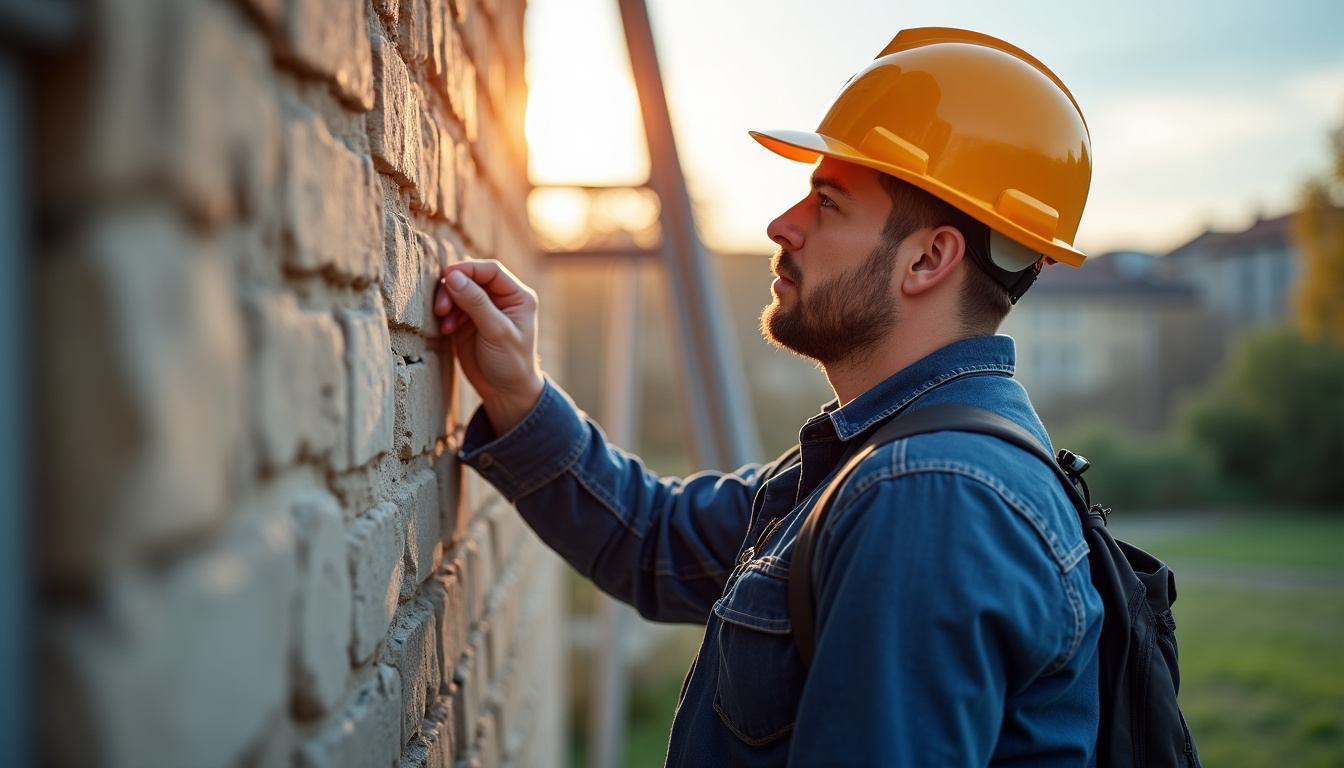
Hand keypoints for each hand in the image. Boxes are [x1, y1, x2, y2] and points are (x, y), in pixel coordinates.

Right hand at [434, 260, 544, 435]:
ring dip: (447, 302)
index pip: (491, 271)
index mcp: (517, 296)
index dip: (468, 269)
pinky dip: (445, 315)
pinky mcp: (468, 322)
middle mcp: (501, 299)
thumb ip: (476, 303)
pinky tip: (446, 330)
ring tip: (444, 322)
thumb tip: (453, 276)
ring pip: (458, 291)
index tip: (447, 277)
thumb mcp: (497, 332)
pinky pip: (452, 307)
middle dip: (453, 288)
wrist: (505, 392)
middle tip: (441, 307)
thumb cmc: (511, 363)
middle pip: (471, 278)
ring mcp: (483, 310)